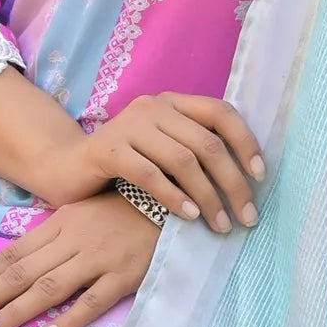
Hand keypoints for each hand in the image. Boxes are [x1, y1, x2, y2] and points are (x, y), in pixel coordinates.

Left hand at [0, 192, 160, 326]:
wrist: (175, 200)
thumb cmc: (125, 212)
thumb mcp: (82, 215)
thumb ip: (52, 239)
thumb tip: (14, 266)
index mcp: (59, 224)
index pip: (11, 256)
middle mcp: (72, 240)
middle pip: (19, 274)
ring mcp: (98, 258)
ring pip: (47, 288)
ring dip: (13, 312)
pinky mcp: (125, 275)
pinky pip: (93, 301)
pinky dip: (68, 320)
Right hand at [39, 93, 265, 232]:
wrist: (66, 167)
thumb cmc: (124, 166)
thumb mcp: (163, 151)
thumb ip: (195, 153)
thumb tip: (245, 181)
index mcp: (173, 102)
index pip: (221, 112)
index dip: (246, 142)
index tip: (260, 176)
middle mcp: (154, 106)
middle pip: (207, 143)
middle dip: (233, 183)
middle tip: (246, 216)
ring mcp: (129, 125)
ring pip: (183, 160)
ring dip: (208, 197)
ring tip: (220, 224)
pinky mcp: (108, 149)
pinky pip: (150, 174)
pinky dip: (174, 197)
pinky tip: (189, 217)